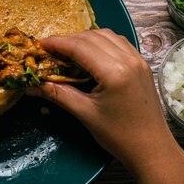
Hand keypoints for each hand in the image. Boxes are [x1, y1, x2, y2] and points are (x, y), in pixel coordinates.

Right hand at [27, 29, 170, 165]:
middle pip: (92, 37)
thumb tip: (32, 86)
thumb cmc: (119, 135)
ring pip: (107, 35)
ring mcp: (138, 59)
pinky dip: (101, 42)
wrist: (152, 148)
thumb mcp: (85, 114)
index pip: (80, 47)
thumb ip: (58, 94)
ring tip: (68, 50)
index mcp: (114, 72)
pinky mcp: (142, 64)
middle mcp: (128, 59)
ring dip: (85, 38)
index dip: (58, 42)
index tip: (40, 45)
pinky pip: (119, 43)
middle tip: (50, 49)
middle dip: (69, 39)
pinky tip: (91, 53)